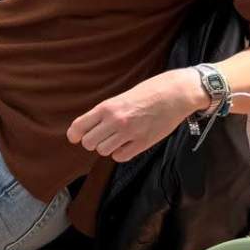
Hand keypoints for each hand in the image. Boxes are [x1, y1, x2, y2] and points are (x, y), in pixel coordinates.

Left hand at [66, 69, 206, 162]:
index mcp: (107, 107)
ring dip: (108, 147)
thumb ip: (105, 112)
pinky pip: (121, 157)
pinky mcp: (143, 143)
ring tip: (117, 139)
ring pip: (103, 151)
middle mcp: (115, 121)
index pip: (79, 126)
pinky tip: (127, 145)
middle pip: (89, 143)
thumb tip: (89, 127)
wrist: (174, 94)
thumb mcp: (120, 98)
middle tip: (102, 137)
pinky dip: (121, 153)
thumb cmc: (148, 92)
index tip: (75, 137)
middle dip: (93, 142)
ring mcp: (129, 133)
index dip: (75, 134)